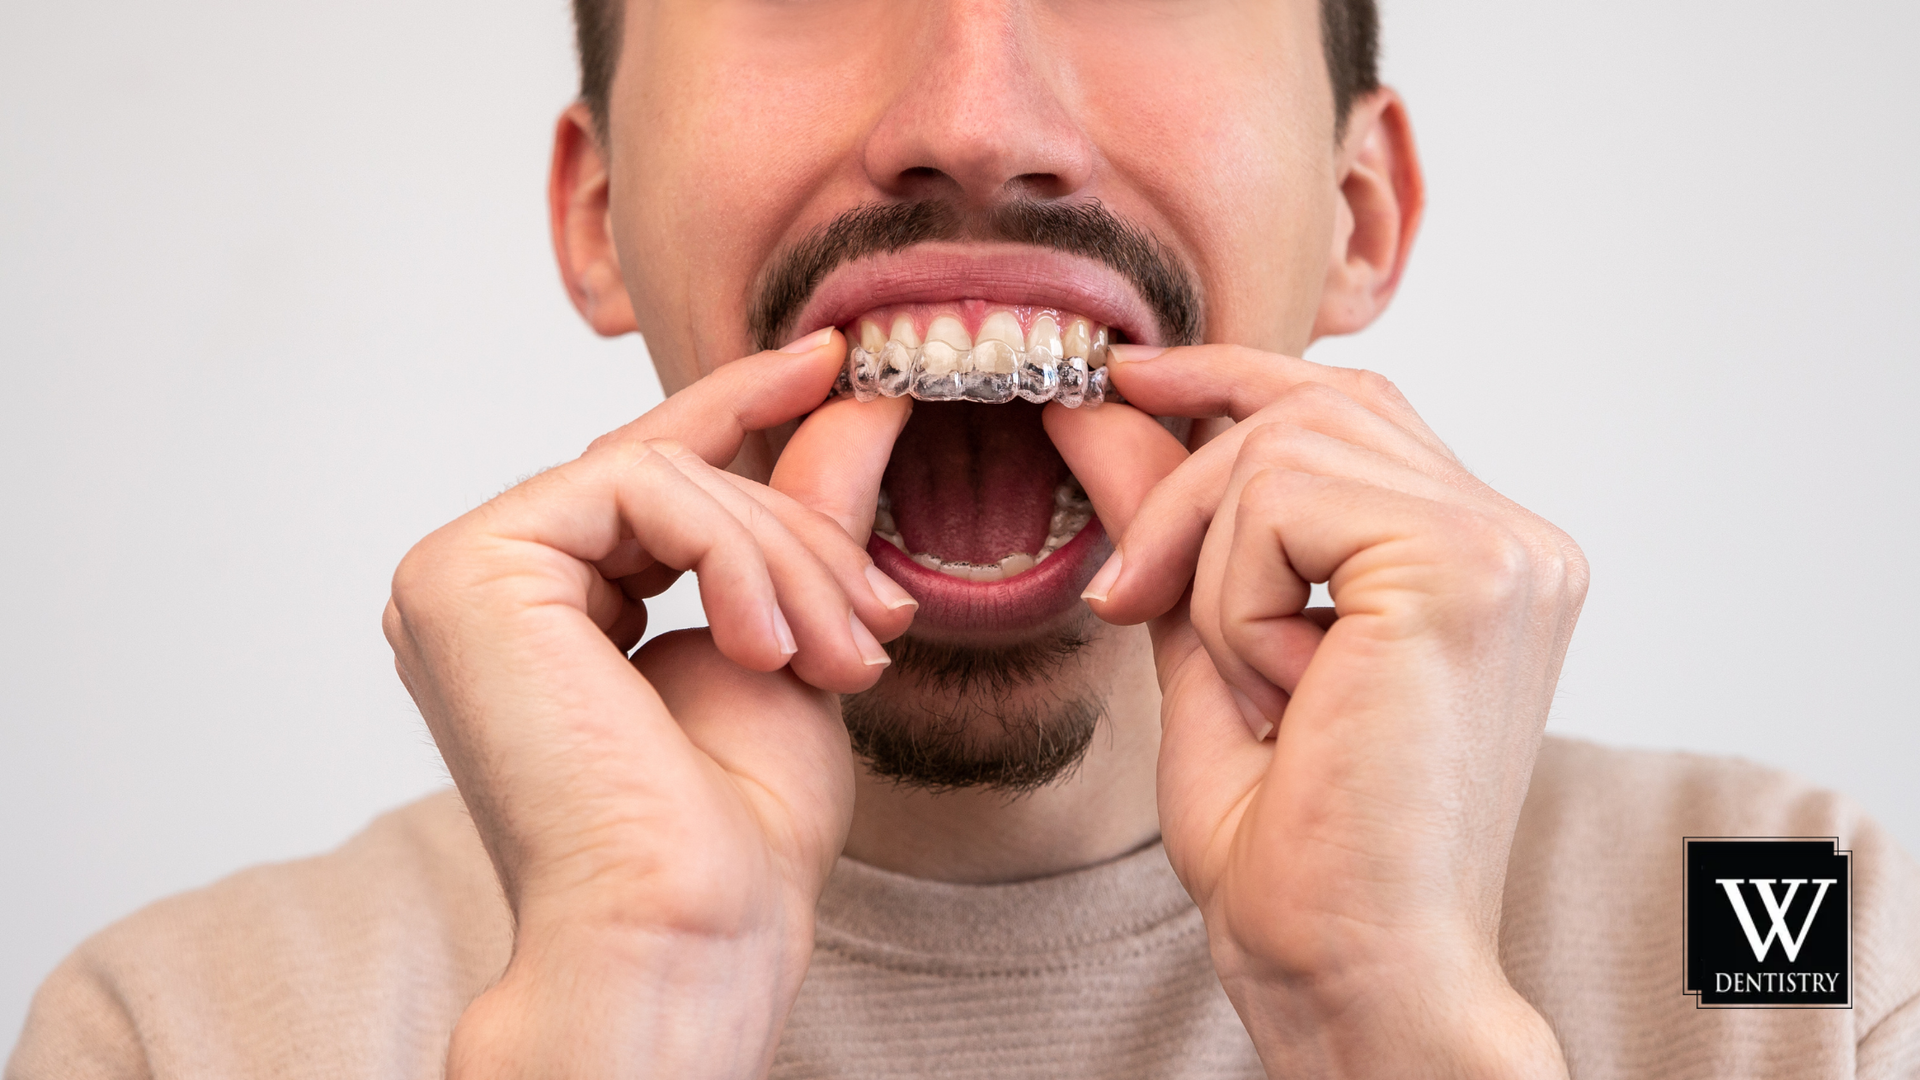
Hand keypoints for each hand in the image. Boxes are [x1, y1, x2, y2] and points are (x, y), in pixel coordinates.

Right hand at [382, 330, 915, 1077]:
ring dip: (782, 558)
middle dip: (796, 536)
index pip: (646, 475)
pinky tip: (767, 649)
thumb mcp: (789, 638)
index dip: (736, 406)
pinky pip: (642, 488)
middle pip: (667, 477)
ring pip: (663, 475)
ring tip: (841, 657)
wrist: (687, 929)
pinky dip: (734, 555)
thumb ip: (798, 517)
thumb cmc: (734, 831)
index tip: (830, 362)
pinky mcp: (464, 570)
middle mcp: (486, 588)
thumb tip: (851, 398)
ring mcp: (459, 576)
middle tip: (876, 625)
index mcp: (544, 610)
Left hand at [1047, 346, 1583, 1078]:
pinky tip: (1286, 696)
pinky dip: (1235, 601)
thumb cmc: (1296, 849)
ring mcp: (1506, 548)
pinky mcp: (1465, 567)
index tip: (1127, 378)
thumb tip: (1099, 406)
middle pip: (1311, 405)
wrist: (1351, 971)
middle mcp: (1515, 542)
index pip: (1352, 406)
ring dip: (1213, 571)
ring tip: (1255, 690)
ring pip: (1282, 447)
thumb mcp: (1208, 648)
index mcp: (1480, 560)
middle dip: (1185, 489)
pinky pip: (1280, 498)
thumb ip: (1171, 523)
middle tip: (1126, 599)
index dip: (1233, 376)